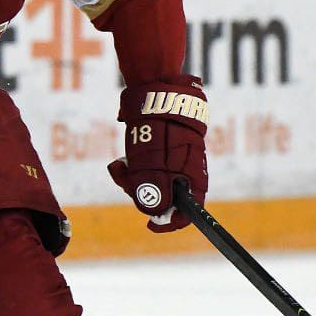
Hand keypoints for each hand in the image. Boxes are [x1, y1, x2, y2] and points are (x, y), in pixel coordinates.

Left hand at [108, 75, 208, 231]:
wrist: (157, 91)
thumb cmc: (157, 129)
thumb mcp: (150, 166)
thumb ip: (154, 192)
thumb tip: (155, 213)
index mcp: (194, 178)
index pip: (189, 212)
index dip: (170, 222)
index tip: (151, 224)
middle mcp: (187, 171)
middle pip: (167, 199)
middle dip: (143, 196)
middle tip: (126, 182)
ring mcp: (176, 160)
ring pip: (154, 184)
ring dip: (133, 181)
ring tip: (121, 168)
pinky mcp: (163, 151)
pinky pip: (149, 168)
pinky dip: (134, 169)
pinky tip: (122, 161)